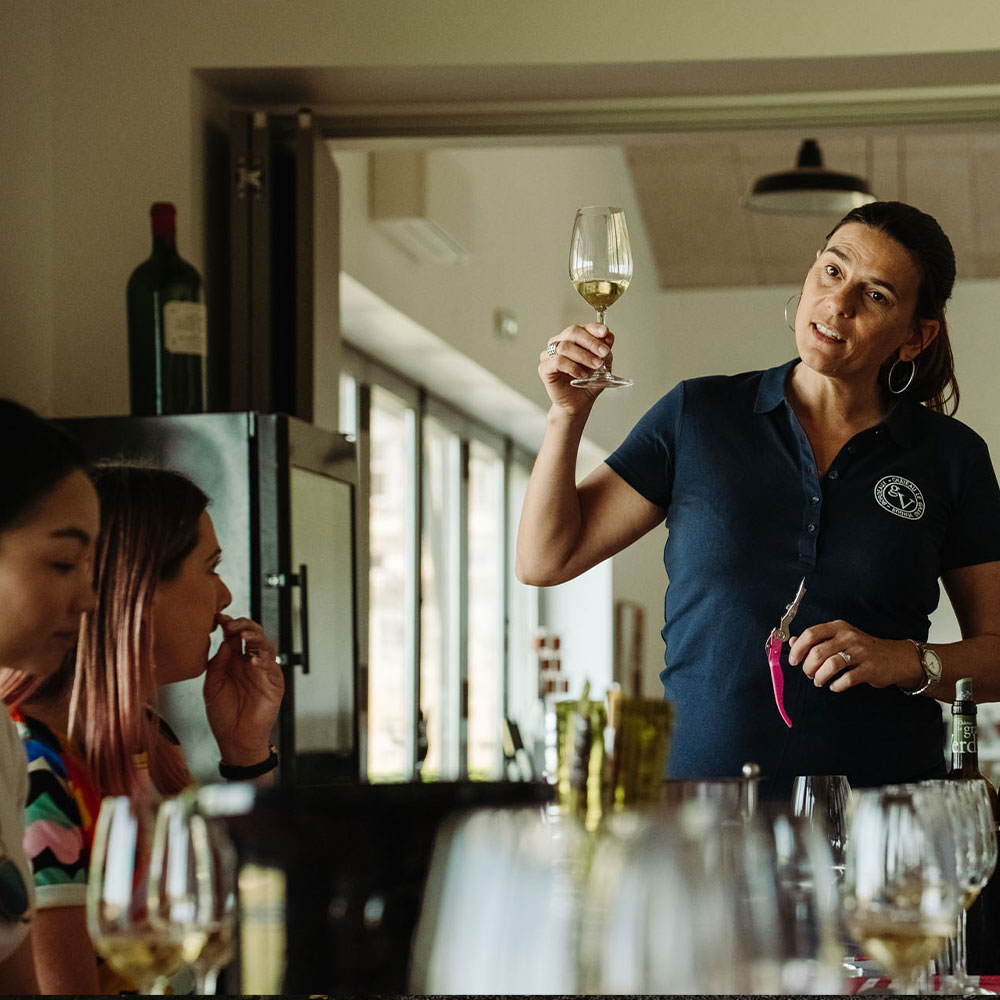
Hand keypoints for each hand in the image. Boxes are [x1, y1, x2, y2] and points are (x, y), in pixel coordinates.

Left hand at [203, 613, 284, 765]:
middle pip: (252, 634)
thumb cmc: (223, 715)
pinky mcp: (274, 682)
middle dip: (243, 625)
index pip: (235, 635)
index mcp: (234, 661)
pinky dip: (263, 659)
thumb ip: (217, 663)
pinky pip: (272, 665)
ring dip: (255, 637)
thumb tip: (225, 641)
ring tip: (242, 635)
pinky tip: (252, 658)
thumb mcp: (212, 686)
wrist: (235, 739)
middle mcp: (250, 662)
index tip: (218, 618)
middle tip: (230, 624)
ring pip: (265, 644)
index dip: (229, 625)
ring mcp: (263, 670)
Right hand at [539, 323, 614, 412]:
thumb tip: (610, 336)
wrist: (578, 404)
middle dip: (591, 342)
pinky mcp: (544, 368)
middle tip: (603, 353)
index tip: (605, 332)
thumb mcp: (603, 366)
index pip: (582, 327)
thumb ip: (605, 351)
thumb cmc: (587, 384)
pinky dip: (572, 367)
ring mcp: (549, 355)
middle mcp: (559, 343)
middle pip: (572, 332)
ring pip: (565, 346)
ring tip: (595, 367)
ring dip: (584, 356)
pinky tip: (581, 374)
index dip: (594, 328)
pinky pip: (558, 361)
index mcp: (572, 340)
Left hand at [788, 619, 923, 692]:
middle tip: (808, 674)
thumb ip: (816, 640)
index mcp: (838, 628)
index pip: (811, 634)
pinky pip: (847, 679)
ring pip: (830, 665)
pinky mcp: (870, 668)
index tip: (793, 661)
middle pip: (818, 652)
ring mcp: (860, 652)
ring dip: (820, 677)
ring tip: (819, 681)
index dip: (798, 648)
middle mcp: (849, 637)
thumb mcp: (839, 638)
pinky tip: (834, 686)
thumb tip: (792, 641)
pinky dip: (836, 685)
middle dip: (808, 667)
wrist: (896, 657)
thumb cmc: (862, 648)